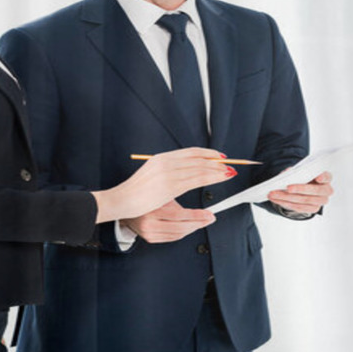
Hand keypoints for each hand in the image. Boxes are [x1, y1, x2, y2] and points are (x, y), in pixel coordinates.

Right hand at [93, 147, 233, 222]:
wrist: (123, 200)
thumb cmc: (137, 192)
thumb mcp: (153, 175)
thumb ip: (168, 170)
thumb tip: (185, 170)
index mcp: (161, 157)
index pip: (190, 151)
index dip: (207, 153)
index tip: (219, 156)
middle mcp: (166, 162)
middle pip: (197, 158)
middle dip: (216, 161)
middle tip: (229, 164)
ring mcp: (168, 173)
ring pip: (199, 168)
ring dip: (217, 169)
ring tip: (228, 172)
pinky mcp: (170, 186)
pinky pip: (196, 179)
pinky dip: (211, 177)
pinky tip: (220, 178)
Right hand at [121, 200, 215, 243]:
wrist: (125, 205)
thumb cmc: (146, 196)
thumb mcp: (161, 192)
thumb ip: (177, 196)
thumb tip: (200, 197)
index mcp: (151, 209)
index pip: (179, 215)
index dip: (197, 216)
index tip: (210, 214)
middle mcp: (148, 223)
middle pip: (180, 228)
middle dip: (199, 224)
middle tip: (210, 218)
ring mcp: (148, 233)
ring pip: (178, 234)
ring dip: (193, 228)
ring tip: (202, 221)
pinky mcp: (150, 239)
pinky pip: (172, 238)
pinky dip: (183, 232)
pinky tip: (190, 226)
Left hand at [267, 171, 332, 214]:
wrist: (304, 188)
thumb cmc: (304, 177)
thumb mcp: (300, 171)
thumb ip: (295, 171)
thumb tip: (286, 173)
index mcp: (325, 177)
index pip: (327, 176)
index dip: (323, 177)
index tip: (318, 177)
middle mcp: (326, 190)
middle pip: (315, 191)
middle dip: (300, 189)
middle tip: (288, 188)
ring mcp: (320, 201)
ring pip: (304, 200)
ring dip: (287, 198)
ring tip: (274, 194)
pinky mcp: (313, 209)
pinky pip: (299, 207)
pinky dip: (285, 203)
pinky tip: (276, 199)